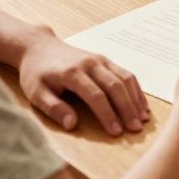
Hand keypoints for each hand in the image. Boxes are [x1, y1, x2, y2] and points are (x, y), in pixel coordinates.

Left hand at [17, 29, 149, 135]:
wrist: (39, 47)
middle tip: (135, 129)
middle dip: (127, 109)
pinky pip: (126, 73)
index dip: (108, 115)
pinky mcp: (105, 60)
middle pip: (115, 86)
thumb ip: (53, 108)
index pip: (96, 96)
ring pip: (124, 78)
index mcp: (72, 73)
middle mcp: (90, 64)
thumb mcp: (36, 93)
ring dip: (135, 99)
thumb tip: (72, 124)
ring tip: (142, 119)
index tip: (116, 132)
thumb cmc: (36, 73)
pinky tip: (140, 104)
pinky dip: (136, 89)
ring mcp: (100, 60)